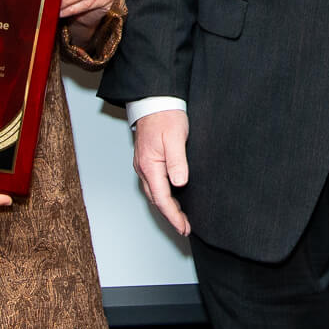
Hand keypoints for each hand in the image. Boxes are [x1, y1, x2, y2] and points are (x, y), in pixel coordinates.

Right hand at [133, 108, 190, 235]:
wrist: (154, 101)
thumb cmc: (165, 117)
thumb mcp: (175, 138)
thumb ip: (177, 161)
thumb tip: (180, 183)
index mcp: (149, 166)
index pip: (162, 198)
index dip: (173, 215)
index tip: (184, 227)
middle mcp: (143, 169)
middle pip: (156, 200)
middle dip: (170, 216)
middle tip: (184, 227)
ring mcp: (144, 165)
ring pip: (154, 193)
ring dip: (167, 207)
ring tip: (180, 218)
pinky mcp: (148, 161)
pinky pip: (155, 184)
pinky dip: (164, 195)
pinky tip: (172, 197)